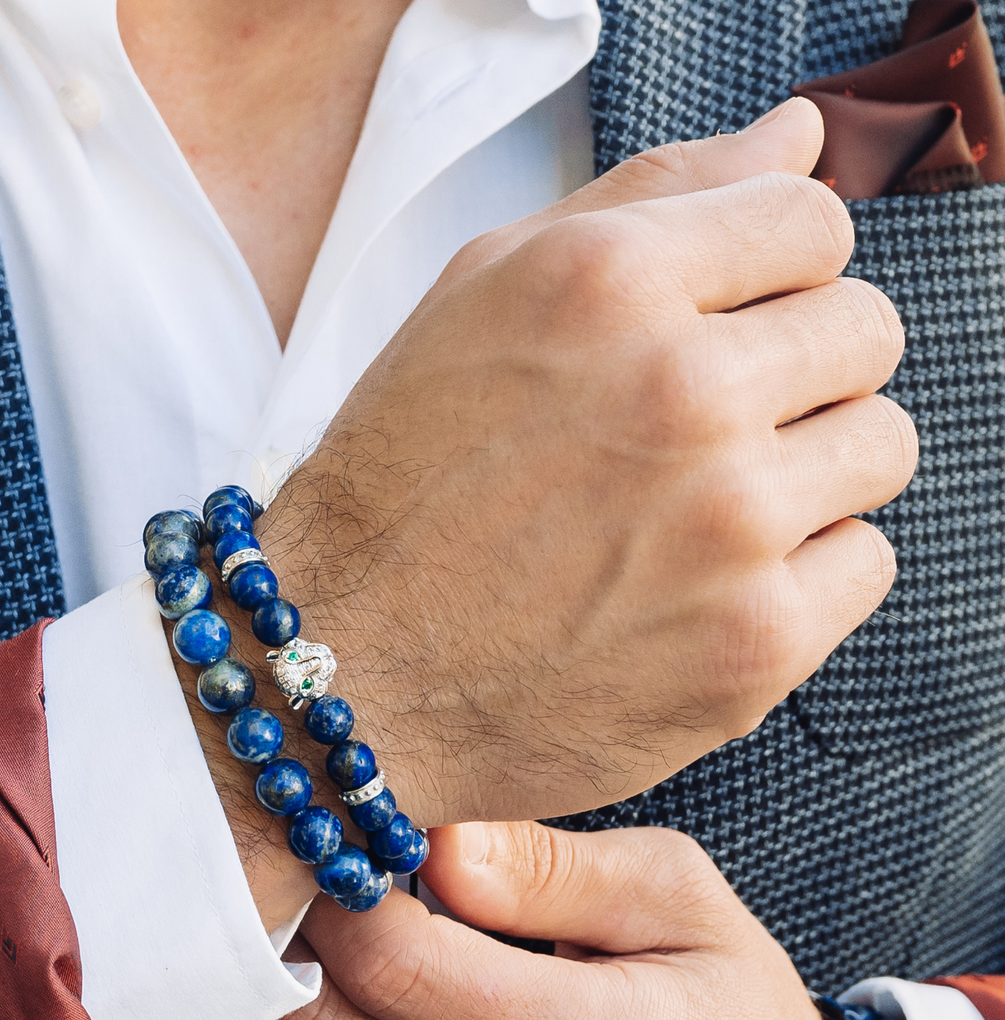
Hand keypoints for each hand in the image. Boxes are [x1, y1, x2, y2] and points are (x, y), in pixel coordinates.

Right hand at [249, 97, 913, 830]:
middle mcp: (681, 393)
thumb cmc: (397, 488)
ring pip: (880, 447)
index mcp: (607, 282)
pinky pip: (865, 565)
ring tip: (701, 512)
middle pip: (864, 332)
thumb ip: (650, 198)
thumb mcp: (480, 298)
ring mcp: (728, 526)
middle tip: (702, 432)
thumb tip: (798, 136)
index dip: (771, 275)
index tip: (725, 327)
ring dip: (806, 471)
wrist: (347, 675)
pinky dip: (800, 573)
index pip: (810, 220)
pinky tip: (705, 586)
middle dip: (795, 371)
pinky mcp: (754, 644)